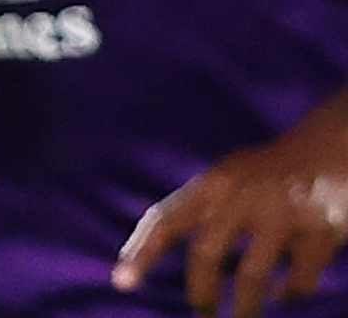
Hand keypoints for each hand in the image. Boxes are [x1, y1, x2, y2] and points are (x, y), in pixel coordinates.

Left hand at [117, 116, 347, 315]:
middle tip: (202, 315)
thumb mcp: (228, 178)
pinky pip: (298, 280)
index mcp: (213, 182)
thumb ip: (200, 209)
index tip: (121, 283)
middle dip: (201, 293)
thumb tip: (154, 251)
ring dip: (245, 308)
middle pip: (206, 255)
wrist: (332, 146)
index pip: (166, 219)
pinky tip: (284, 296)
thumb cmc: (269, 171)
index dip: (142, 252)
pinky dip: (289, 295)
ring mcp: (282, 213)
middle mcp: (241, 195)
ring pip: (252, 277)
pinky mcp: (320, 232)